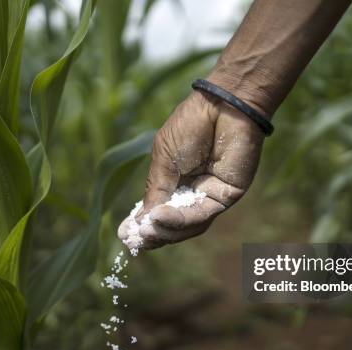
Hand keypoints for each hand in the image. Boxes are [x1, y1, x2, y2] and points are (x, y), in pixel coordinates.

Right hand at [118, 90, 264, 249]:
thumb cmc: (190, 126)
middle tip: (135, 240)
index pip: (160, 211)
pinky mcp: (226, 197)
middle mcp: (194, 192)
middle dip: (154, 234)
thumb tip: (139, 223)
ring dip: (166, 230)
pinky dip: (180, 219)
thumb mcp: (163, 160)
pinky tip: (161, 216)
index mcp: (176, 182)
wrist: (222, 107)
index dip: (144, 224)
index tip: (125, 235)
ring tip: (147, 230)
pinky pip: (201, 215)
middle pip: (174, 224)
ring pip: (188, 225)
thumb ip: (155, 192)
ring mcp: (211, 196)